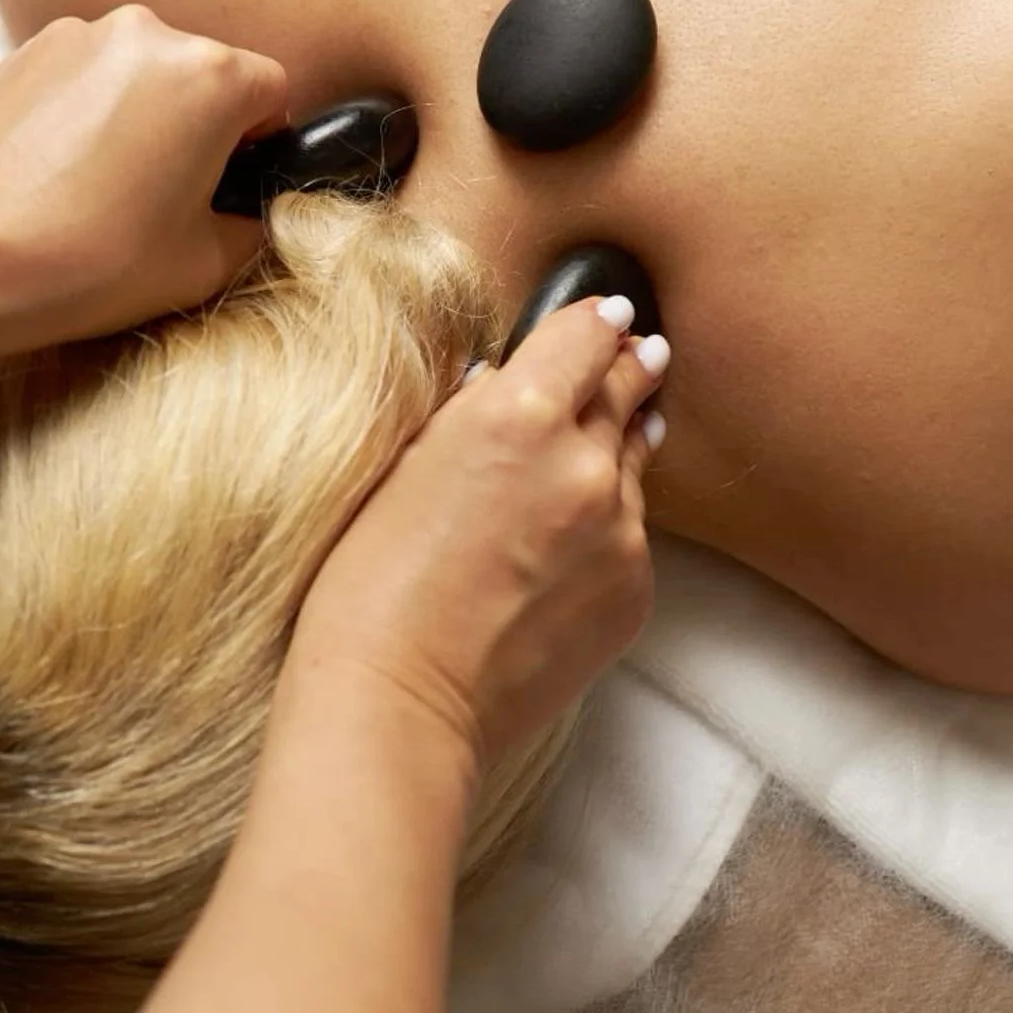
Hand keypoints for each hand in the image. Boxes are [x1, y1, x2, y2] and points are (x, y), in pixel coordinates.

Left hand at [0, 6, 286, 353]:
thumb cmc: (92, 263)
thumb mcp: (207, 264)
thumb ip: (252, 224)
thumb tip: (250, 208)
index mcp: (212, 76)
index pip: (274, 92)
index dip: (261, 143)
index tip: (230, 183)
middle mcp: (152, 34)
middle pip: (207, 73)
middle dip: (200, 125)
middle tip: (167, 195)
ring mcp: (83, 34)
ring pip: (144, 71)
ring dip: (143, 114)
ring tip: (106, 185)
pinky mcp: (28, 48)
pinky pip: (88, 73)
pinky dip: (90, 110)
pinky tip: (64, 169)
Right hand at [288, 297, 669, 768]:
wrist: (400, 698)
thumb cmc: (370, 581)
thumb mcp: (404, 462)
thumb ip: (469, 412)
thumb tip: (506, 383)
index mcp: (518, 411)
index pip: (584, 335)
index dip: (596, 319)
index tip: (610, 314)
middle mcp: (584, 460)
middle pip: (624, 388)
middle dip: (629, 367)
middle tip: (643, 351)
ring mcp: (620, 529)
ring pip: (634, 462)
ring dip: (623, 443)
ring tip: (632, 422)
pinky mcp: (634, 589)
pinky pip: (632, 535)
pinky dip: (613, 523)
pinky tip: (580, 535)